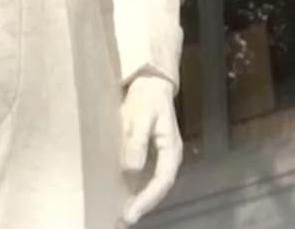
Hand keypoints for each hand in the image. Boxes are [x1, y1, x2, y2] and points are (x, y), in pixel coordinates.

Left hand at [120, 74, 182, 224]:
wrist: (149, 80)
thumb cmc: (146, 97)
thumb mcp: (140, 115)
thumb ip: (136, 141)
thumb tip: (131, 169)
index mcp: (171, 151)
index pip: (161, 182)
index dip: (147, 199)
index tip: (132, 213)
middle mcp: (169, 156)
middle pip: (158, 187)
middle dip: (143, 203)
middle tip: (125, 217)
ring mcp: (161, 154)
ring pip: (152, 181)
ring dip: (140, 196)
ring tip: (123, 210)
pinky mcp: (150, 149)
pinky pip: (146, 172)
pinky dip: (136, 184)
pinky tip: (123, 189)